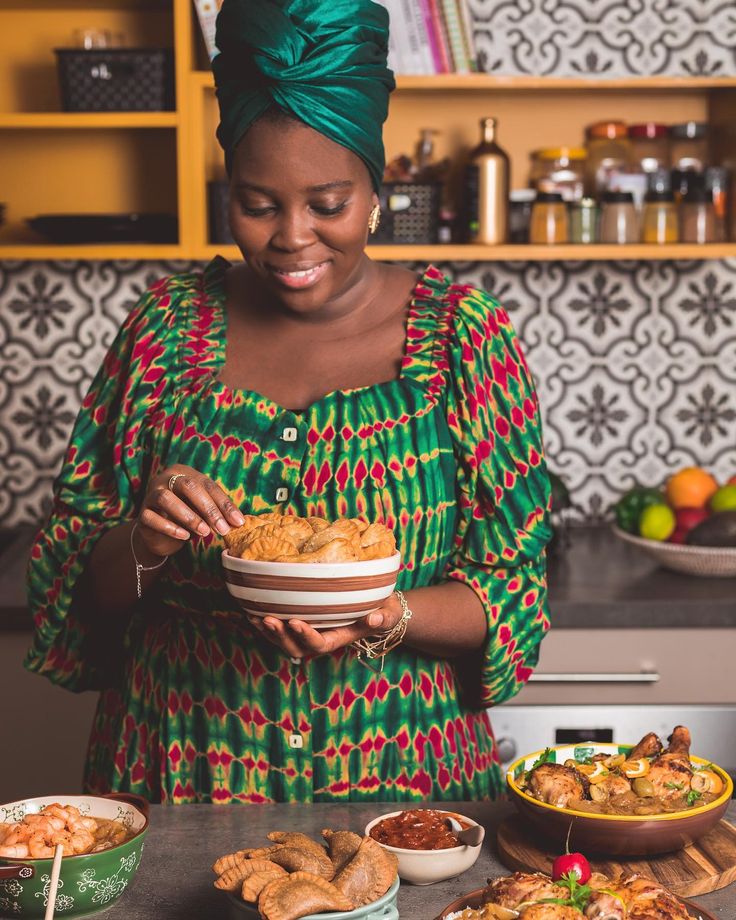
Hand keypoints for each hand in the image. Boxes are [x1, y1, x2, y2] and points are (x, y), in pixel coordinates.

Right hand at [135, 464, 244, 559]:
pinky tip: (184, 536)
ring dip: (189, 516)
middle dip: (208, 508)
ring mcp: (150, 494)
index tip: (238, 521)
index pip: (207, 484)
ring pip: (166, 498)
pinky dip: (170, 527)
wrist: (160, 534)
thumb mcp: (203, 511)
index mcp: (184, 473)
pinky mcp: (142, 513)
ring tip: (204, 532)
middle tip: (222, 528)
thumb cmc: (187, 516)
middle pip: (188, 486)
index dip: (224, 503)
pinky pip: (152, 518)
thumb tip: (237, 521)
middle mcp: (165, 478)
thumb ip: (217, 511)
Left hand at [247, 592, 404, 659]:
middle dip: (281, 636)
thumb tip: (373, 619)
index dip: (306, 635)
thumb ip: (382, 617)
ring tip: (255, 617)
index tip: (295, 621)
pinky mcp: (303, 622)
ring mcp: (309, 633)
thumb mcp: (388, 613)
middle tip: (268, 620)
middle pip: (296, 648)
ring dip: (269, 632)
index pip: (320, 644)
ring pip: (285, 641)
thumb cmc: (383, 611)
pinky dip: (267, 623)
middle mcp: (321, 639)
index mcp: (338, 638)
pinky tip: (254, 610)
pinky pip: (282, 629)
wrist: (377, 609)